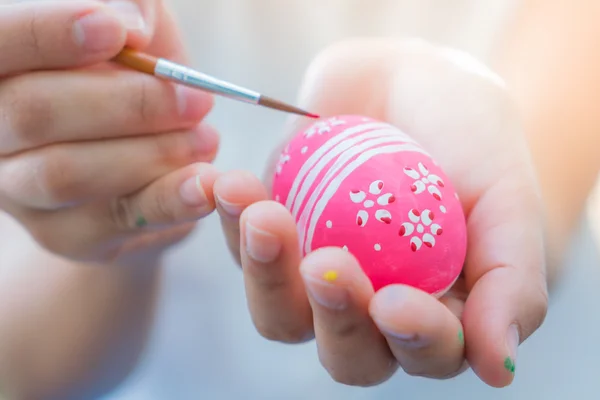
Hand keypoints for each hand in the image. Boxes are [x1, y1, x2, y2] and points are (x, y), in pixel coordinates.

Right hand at [0, 0, 219, 265]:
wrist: (147, 151)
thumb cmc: (131, 76)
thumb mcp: (131, 23)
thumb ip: (126, 5)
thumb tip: (130, 24)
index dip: (48, 33)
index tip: (116, 31)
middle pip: (32, 113)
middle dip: (126, 104)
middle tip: (196, 99)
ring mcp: (21, 192)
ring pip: (65, 174)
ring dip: (148, 153)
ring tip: (206, 138)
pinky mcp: (64, 235)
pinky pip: (110, 221)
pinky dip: (166, 202)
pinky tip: (204, 185)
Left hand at [214, 39, 547, 386]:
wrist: (413, 80)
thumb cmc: (472, 139)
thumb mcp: (507, 198)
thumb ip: (511, 280)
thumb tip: (499, 367)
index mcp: (439, 312)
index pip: (427, 354)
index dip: (411, 340)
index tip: (395, 301)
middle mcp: (374, 307)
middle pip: (346, 353)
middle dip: (333, 316)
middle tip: (326, 263)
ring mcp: (316, 276)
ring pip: (281, 316)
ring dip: (265, 274)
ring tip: (262, 213)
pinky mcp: (275, 239)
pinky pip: (242, 248)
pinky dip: (228, 220)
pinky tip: (224, 185)